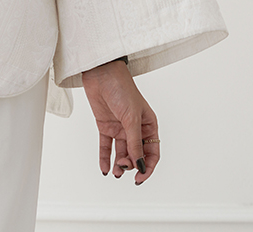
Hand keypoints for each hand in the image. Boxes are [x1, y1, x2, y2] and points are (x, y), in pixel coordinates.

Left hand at [81, 60, 159, 183]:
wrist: (101, 73)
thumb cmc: (122, 89)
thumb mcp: (131, 118)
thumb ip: (135, 142)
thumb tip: (139, 165)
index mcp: (148, 125)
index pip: (152, 152)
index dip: (148, 167)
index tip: (139, 178)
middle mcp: (135, 128)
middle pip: (136, 155)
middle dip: (130, 164)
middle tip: (122, 165)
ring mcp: (120, 128)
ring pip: (122, 153)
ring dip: (119, 165)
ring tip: (115, 172)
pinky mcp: (106, 126)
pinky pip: (106, 146)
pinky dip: (105, 158)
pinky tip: (104, 169)